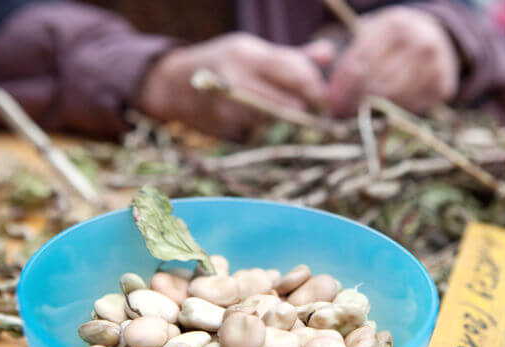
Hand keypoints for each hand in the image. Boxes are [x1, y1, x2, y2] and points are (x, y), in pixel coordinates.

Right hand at [139, 33, 325, 138]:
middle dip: (306, 113)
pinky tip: (272, 132)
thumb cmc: (225, 64)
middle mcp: (235, 79)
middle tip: (317, 118)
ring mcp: (226, 107)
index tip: (326, 101)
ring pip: (275, 124)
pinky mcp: (223, 130)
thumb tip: (330, 55)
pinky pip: (259, 137)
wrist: (175, 84)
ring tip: (295, 125)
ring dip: (290, 127)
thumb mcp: (254, 51)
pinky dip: (269, 136)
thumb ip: (292, 57)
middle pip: (288, 104)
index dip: (317, 89)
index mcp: (248, 54)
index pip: (295, 72)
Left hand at [328, 7, 458, 115]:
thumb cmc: (392, 40)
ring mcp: (436, 66)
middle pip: (378, 84)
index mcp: (396, 25)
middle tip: (341, 112)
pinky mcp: (443, 87)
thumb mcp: (370, 35)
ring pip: (394, 100)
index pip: (362, 62)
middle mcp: (421, 43)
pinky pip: (411, 108)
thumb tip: (330, 98)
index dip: (344, 85)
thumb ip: (349, 58)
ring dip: (373, 111)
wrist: (436, 36)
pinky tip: (384, 110)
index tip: (331, 101)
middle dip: (355, 101)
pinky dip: (394, 113)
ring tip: (359, 113)